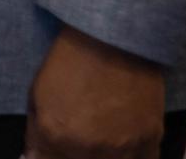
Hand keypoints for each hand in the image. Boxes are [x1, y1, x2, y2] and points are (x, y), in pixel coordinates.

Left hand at [26, 24, 167, 158]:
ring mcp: (123, 148)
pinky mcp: (151, 139)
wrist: (112, 38)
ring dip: (102, 156)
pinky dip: (132, 156)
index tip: (50, 148)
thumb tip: (35, 155)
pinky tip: (123, 146)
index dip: (46, 155)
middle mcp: (89, 149)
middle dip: (70, 154)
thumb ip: (36, 131)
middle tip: (75, 135)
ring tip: (99, 139)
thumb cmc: (70, 60)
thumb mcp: (37, 92)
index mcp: (56, 136)